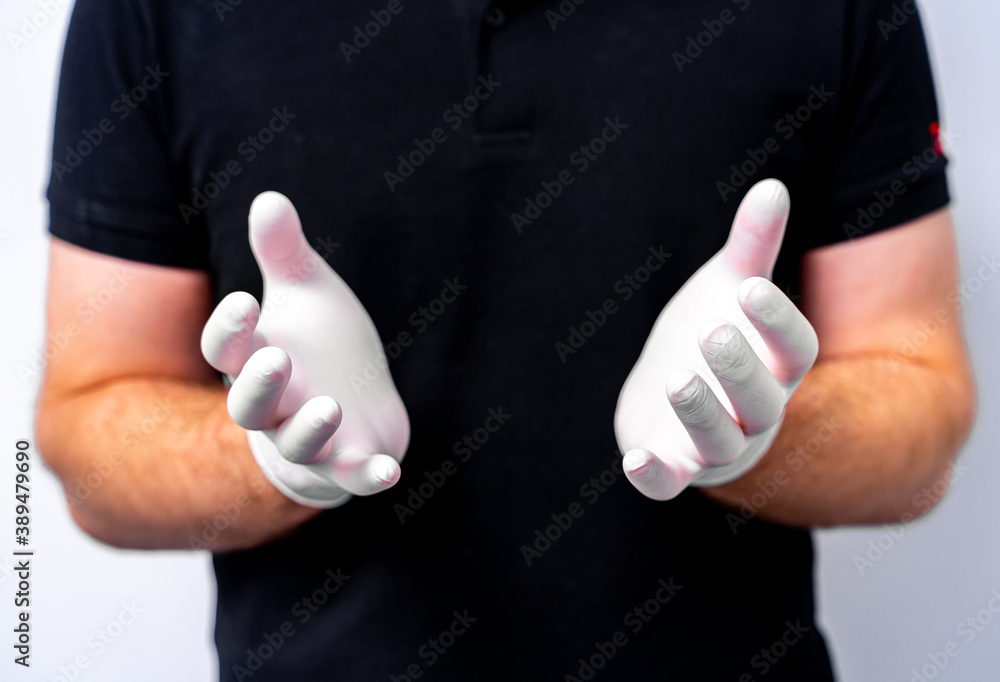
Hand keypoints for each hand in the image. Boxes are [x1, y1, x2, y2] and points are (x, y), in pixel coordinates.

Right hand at [201, 192, 409, 507]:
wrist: (354, 405)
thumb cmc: (320, 347)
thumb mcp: (307, 293)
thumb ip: (283, 252)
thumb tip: (269, 197)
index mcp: (260, 359)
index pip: (227, 351)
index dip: (229, 330)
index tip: (243, 301)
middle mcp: (275, 406)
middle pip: (250, 404)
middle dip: (260, 385)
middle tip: (276, 359)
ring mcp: (311, 440)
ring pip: (297, 443)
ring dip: (310, 429)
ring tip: (330, 406)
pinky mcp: (347, 464)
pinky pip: (353, 476)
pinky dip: (369, 476)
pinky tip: (390, 473)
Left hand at [614, 179, 817, 499]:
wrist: (671, 395)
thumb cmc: (708, 337)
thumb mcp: (725, 289)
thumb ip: (751, 246)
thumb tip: (771, 186)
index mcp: (774, 366)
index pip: (796, 350)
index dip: (777, 322)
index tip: (750, 287)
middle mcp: (754, 412)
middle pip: (761, 401)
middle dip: (739, 370)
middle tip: (713, 333)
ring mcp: (714, 445)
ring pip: (719, 441)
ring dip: (701, 413)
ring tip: (678, 378)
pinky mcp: (671, 466)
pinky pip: (667, 481)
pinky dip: (653, 476)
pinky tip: (634, 460)